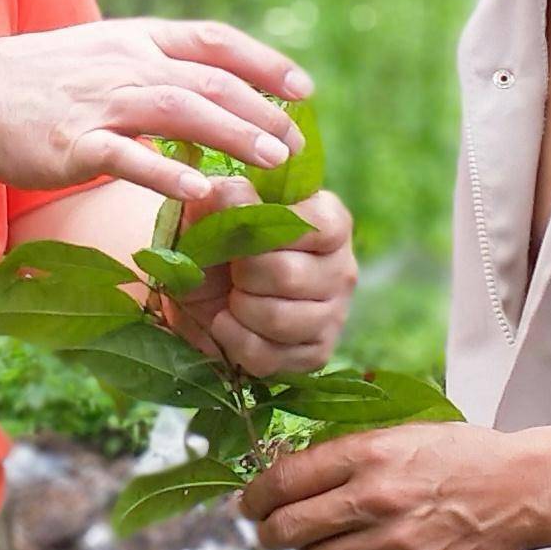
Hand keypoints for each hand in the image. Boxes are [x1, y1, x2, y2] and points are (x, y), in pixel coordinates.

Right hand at [0, 19, 308, 204]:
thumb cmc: (37, 84)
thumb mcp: (99, 56)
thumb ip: (149, 69)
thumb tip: (204, 91)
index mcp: (136, 39)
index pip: (214, 41)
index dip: (263, 63)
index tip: (303, 88)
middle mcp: (126, 64)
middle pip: (210, 80)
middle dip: (262, 109)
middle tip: (298, 142)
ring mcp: (101, 102)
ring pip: (182, 111)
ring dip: (233, 135)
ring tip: (272, 162)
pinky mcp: (75, 143)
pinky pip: (130, 158)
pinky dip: (168, 172)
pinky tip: (201, 191)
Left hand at [163, 186, 355, 378]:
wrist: (208, 290)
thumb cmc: (221, 239)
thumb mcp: (214, 209)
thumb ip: (224, 195)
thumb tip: (232, 193)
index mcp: (330, 222)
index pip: (315, 226)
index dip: (265, 232)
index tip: (239, 231)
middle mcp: (342, 269)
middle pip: (288, 275)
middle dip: (243, 274)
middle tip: (231, 269)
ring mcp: (334, 315)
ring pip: (280, 320)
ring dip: (239, 308)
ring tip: (231, 297)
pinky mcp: (315, 354)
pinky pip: (269, 356)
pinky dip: (234, 341)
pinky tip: (227, 324)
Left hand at [239, 422, 550, 549]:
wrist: (521, 490)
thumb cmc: (461, 456)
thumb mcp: (401, 435)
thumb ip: (349, 454)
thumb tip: (292, 477)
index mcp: (368, 454)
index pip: (286, 480)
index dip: (256, 495)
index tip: (248, 503)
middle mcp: (374, 499)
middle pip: (289, 528)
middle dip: (267, 531)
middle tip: (267, 530)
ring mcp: (392, 544)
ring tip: (324, 542)